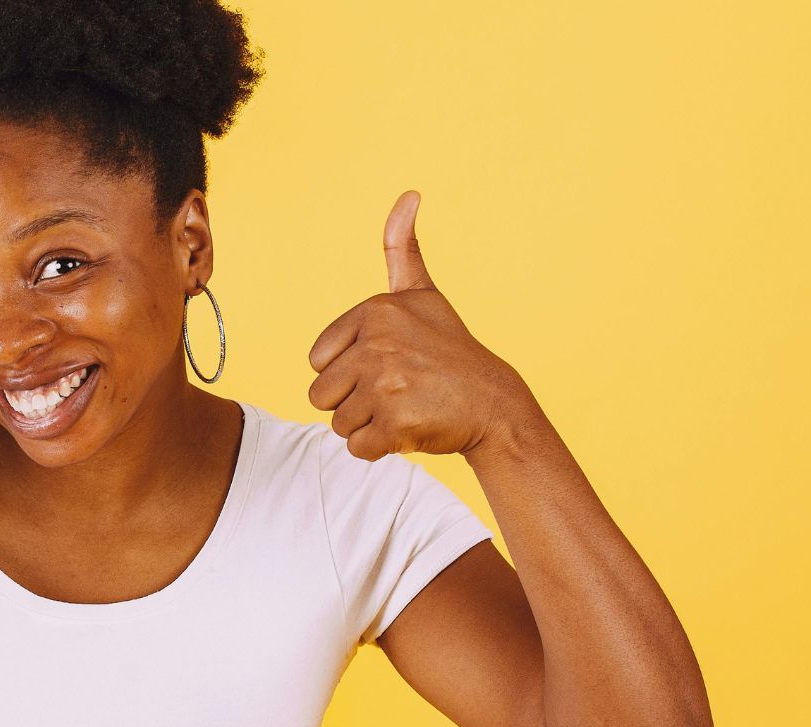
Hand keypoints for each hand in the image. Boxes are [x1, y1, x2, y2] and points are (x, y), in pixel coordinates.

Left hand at [306, 190, 539, 460]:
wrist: (493, 403)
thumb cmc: (449, 350)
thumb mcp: (422, 294)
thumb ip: (402, 248)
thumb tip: (409, 194)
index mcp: (374, 312)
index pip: (318, 361)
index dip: (347, 370)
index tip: (387, 363)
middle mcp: (377, 344)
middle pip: (320, 395)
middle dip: (353, 401)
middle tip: (396, 391)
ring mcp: (385, 386)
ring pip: (337, 423)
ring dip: (367, 425)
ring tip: (404, 407)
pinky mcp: (394, 425)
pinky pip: (356, 448)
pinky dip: (379, 448)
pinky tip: (409, 429)